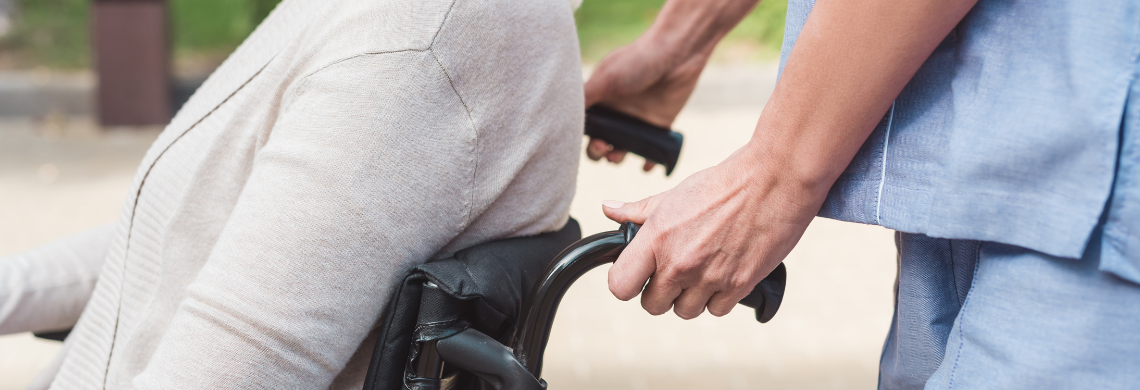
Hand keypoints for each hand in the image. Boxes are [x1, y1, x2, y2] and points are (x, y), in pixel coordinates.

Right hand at [583, 0, 759, 170]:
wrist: (676, 54)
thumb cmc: (637, 62)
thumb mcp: (604, 80)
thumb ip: (582, 99)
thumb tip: (557, 116)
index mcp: (600, 100)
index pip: (585, 127)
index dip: (583, 139)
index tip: (590, 140)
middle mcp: (616, 112)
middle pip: (601, 142)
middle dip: (598, 152)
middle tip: (604, 148)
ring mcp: (637, 121)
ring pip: (623, 149)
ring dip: (618, 158)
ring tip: (618, 156)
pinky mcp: (659, 126)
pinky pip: (652, 151)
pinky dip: (650, 162)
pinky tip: (647, 165)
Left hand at [602, 145, 828, 318]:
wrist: (773, 181)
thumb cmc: (724, 184)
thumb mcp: (674, 194)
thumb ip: (638, 210)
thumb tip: (609, 209)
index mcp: (657, 238)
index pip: (620, 286)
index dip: (626, 283)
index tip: (637, 276)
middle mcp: (679, 262)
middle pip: (652, 306)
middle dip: (660, 293)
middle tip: (673, 273)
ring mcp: (709, 277)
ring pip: (684, 311)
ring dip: (689, 297)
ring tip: (700, 273)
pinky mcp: (738, 285)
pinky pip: (716, 310)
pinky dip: (718, 298)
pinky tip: (722, 275)